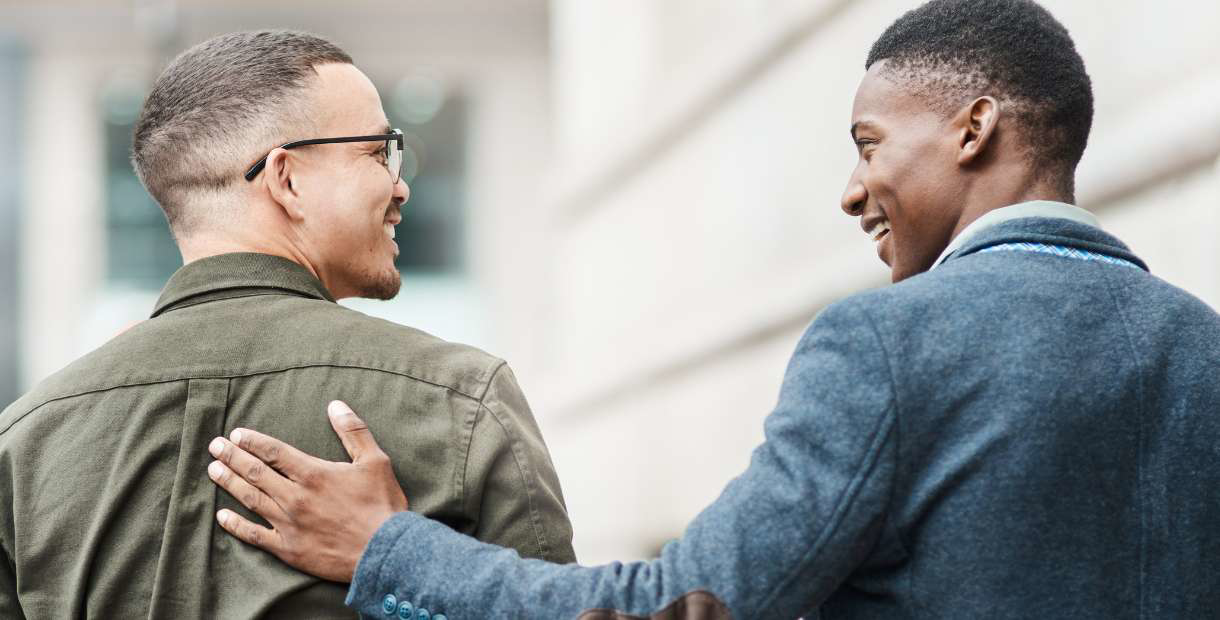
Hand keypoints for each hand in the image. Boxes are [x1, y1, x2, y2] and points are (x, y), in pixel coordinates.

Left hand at [206, 400, 407, 581]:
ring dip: (229, 482)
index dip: (253, 441)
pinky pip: (255, 535)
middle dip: (232, 456)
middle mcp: (295, 497)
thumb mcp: (375, 461)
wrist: (386, 552)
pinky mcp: (288, 549)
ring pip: (250, 499)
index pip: (274, 452)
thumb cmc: (383, 505)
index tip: (236, 434)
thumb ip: (353, 431)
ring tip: (213, 470)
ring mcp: (289, 524)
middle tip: (215, 446)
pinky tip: (222, 516)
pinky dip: (236, 525)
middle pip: (255, 472)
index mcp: (314, 474)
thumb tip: (336, 405)